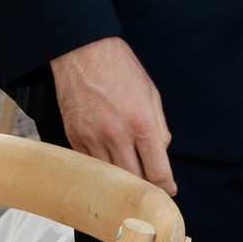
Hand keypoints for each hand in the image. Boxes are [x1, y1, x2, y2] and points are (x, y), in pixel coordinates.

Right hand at [51, 36, 174, 193]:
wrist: (83, 52)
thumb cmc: (120, 69)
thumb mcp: (152, 94)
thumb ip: (160, 127)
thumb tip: (161, 152)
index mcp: (141, 123)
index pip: (157, 172)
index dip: (166, 187)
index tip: (168, 190)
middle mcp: (116, 135)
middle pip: (134, 181)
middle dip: (145, 187)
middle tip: (151, 186)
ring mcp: (92, 138)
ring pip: (110, 177)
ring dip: (122, 180)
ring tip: (130, 176)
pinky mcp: (74, 137)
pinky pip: (91, 165)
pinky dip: (103, 168)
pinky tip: (109, 162)